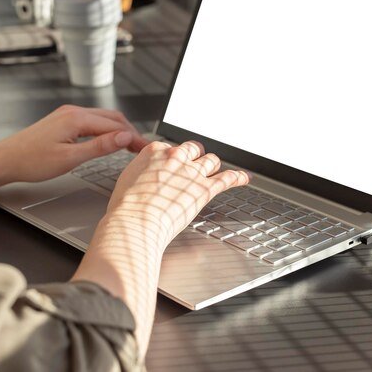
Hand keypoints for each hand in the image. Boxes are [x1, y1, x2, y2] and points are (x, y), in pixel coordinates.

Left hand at [0, 105, 148, 183]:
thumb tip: (124, 137)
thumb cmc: (31, 161)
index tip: (146, 149)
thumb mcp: (70, 158)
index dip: (134, 138)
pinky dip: (106, 130)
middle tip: (142, 148)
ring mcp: (67, 115)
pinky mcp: (63, 122)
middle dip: (130, 132)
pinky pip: (92, 122)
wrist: (4, 160)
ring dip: (119, 130)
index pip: (115, 126)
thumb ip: (100, 146)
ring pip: (103, 119)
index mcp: (76, 118)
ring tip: (130, 146)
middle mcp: (73, 112)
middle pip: (112, 118)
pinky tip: (110, 141)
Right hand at [105, 140, 249, 246]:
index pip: (170, 148)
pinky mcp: (204, 189)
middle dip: (196, 157)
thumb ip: (142, 172)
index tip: (174, 165)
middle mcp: (175, 158)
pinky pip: (227, 179)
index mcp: (154, 151)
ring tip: (216, 171)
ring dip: (213, 166)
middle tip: (196, 165)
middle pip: (194, 150)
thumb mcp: (127, 179)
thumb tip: (146, 176)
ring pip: (210, 161)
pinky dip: (238, 177)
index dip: (173, 159)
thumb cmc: (126, 208)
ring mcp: (191, 173)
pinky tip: (244, 178)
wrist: (135, 223)